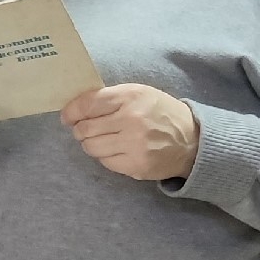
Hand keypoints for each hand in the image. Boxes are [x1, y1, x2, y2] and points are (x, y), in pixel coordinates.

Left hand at [61, 84, 198, 181]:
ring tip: (101, 139)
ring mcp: (134, 144)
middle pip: (85, 128)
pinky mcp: (136, 165)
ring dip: (90, 143)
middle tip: (83, 129)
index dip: (71, 111)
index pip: (88, 104)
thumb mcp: (140, 93)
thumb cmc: (160, 113)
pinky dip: (105, 156)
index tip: (67, 117)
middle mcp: (131, 120)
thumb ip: (110, 97)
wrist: (192, 141)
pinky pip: (105, 161)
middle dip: (80, 129)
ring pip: (91, 147)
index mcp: (131, 97)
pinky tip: (116, 149)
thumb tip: (77, 108)